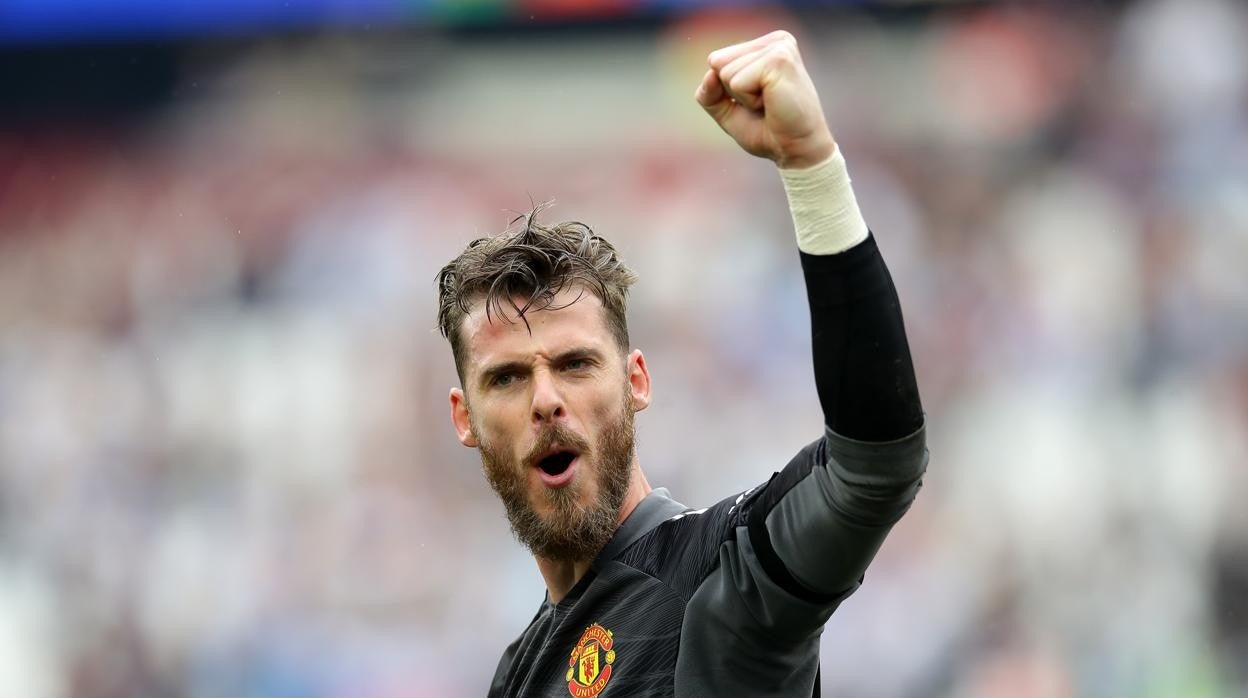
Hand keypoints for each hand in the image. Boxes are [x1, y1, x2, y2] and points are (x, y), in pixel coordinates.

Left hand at [695, 30, 835, 169]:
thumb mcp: (728, 110)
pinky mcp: (779, 60)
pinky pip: (736, 82)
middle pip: (717, 62)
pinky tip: (773, 102)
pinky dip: (749, 101)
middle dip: (733, 92)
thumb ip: (710, 92)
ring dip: (743, 97)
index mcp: (767, 46)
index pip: (717, 60)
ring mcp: (779, 47)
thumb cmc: (768, 131)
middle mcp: (776, 41)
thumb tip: (710, 73)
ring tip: (770, 103)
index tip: (758, 100)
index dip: (727, 90)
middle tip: (765, 104)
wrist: (797, 151)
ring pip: (725, 72)